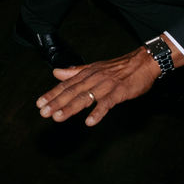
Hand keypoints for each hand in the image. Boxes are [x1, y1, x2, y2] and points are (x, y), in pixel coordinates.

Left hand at [36, 46, 161, 126]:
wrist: (144, 62)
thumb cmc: (120, 68)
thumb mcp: (95, 68)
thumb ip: (75, 72)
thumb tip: (56, 73)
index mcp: (87, 74)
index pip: (66, 84)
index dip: (52, 94)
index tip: (39, 104)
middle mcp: (94, 78)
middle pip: (72, 92)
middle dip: (57, 102)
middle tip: (44, 113)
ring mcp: (106, 85)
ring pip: (86, 97)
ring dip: (71, 108)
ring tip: (58, 117)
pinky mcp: (119, 92)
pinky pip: (107, 103)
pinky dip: (98, 112)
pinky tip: (89, 122)